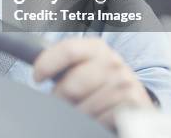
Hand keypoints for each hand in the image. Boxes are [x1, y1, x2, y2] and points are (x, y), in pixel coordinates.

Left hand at [33, 38, 153, 128]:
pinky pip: (100, 120)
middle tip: (61, 102)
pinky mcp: (133, 105)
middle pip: (71, 86)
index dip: (47, 64)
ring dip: (78, 114)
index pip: (68, 50)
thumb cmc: (98, 81)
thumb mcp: (83, 65)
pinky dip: (95, 123)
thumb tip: (37, 71)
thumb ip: (63, 63)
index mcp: (96, 47)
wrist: (133, 97)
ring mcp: (124, 83)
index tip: (37, 77)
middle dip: (60, 99)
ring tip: (82, 109)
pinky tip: (97, 117)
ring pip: (84, 107)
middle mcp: (112, 62)